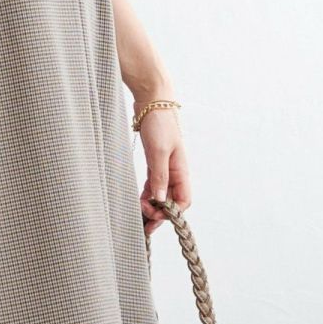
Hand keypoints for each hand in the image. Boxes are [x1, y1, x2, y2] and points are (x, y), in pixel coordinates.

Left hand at [136, 105, 190, 237]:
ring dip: (151, 206)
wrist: (152, 102)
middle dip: (159, 213)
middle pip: (171, 200)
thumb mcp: (158, 151)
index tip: (155, 215)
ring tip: (139, 214)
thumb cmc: (159, 124)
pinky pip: (153, 184)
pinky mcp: (154, 162)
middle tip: (143, 222)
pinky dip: (146, 194)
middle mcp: (175, 171)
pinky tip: (139, 200)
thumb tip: (159, 201)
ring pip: (160, 194)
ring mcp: (164, 167)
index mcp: (181, 170)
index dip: (172, 212)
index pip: (183, 201)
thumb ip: (159, 177)